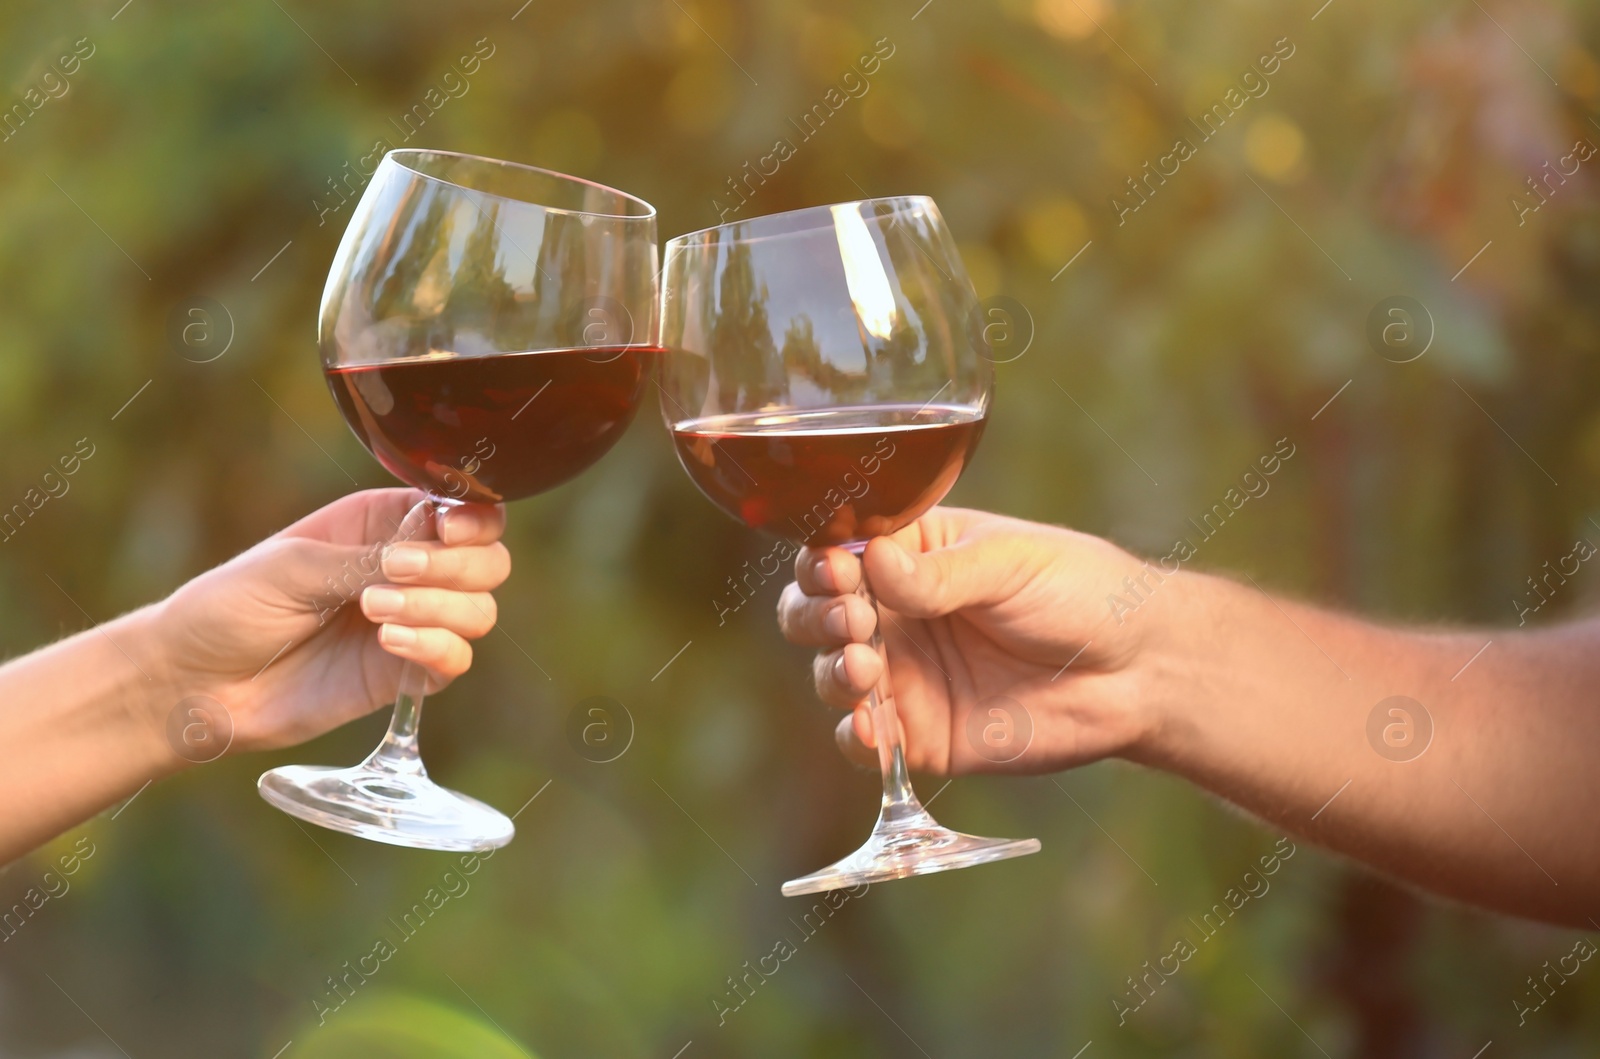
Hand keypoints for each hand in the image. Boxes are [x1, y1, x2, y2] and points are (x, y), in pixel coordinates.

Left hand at [147, 488, 510, 755]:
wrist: (192, 683)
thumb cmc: (229, 607)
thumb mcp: (292, 565)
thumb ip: (364, 560)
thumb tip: (426, 557)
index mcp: (383, 523)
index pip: (462, 509)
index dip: (472, 517)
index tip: (447, 528)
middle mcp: (409, 570)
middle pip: (487, 560)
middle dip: (457, 565)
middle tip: (397, 573)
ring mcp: (412, 623)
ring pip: (479, 610)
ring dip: (441, 608)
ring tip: (377, 613)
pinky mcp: (404, 675)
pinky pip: (455, 659)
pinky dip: (436, 647)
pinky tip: (390, 643)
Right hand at [776, 506, 1169, 775]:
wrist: (1139, 669)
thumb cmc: (1081, 592)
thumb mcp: (1009, 564)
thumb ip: (937, 574)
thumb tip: (870, 562)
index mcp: (910, 554)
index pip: (837, 551)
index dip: (822, 560)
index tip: (836, 567)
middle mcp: (896, 614)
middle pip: (814, 612)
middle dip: (816, 613)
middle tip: (851, 616)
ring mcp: (905, 676)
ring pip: (832, 674)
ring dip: (834, 669)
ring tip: (867, 663)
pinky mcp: (922, 735)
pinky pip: (866, 741)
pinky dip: (855, 734)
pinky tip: (867, 723)